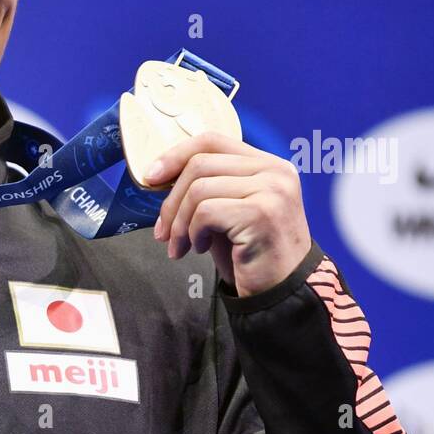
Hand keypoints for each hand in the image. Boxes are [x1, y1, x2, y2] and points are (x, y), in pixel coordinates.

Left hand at [148, 133, 311, 298]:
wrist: (281, 292)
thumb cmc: (250, 254)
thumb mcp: (226, 212)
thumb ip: (206, 187)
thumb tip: (160, 175)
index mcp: (268, 164)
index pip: (212, 141)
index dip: (175, 155)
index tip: (151, 178)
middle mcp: (275, 171)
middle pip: (200, 164)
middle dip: (171, 201)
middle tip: (162, 232)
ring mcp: (271, 190)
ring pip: (199, 189)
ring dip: (179, 223)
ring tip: (181, 245)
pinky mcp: (261, 213)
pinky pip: (206, 212)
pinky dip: (193, 232)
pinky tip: (200, 248)